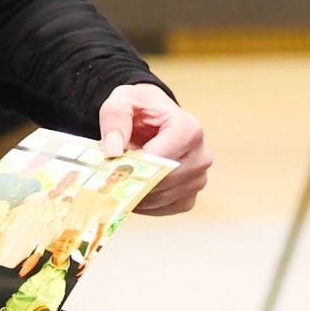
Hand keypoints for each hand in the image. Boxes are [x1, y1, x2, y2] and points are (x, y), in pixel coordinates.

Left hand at [96, 83, 211, 213]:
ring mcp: (198, 178)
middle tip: (108, 179)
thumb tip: (114, 152)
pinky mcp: (191, 195)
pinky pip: (166, 208)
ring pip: (162, 198)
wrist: (153, 119)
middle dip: (132, 182)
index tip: (110, 169)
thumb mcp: (122, 102)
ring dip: (136, 194)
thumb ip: (114, 121)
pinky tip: (134, 189)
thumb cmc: (141, 110)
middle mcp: (200, 155)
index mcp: (188, 129)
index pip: (160, 159)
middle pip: (162, 181)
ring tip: (121, 181)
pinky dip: (146, 204)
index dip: (132, 167)